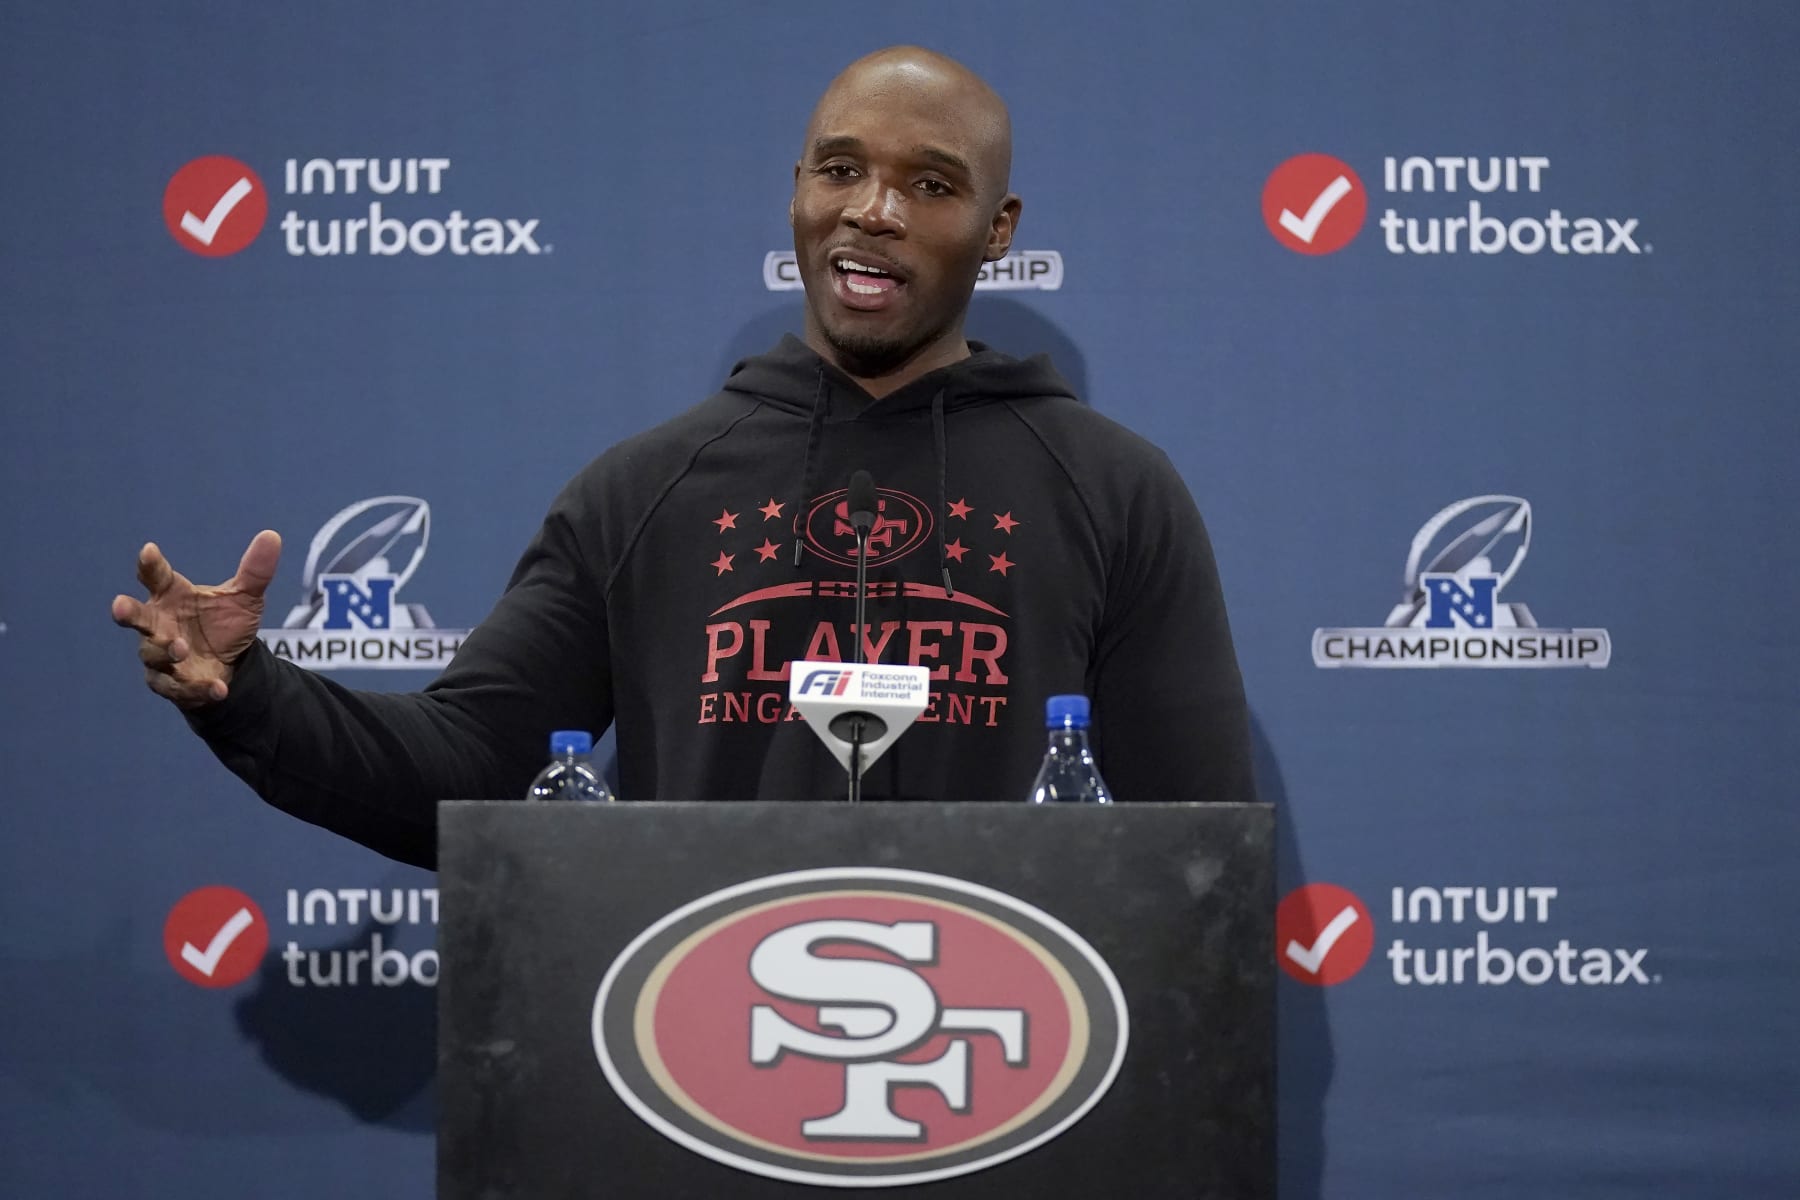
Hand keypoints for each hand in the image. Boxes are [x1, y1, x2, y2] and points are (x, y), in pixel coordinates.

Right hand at [111, 531, 281, 709]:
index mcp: (171, 595)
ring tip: (181, 647)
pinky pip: (177, 688)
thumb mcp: (244, 597)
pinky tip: (218, 688)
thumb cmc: (223, 622)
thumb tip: (272, 536)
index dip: (150, 564)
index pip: (156, 576)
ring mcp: (160, 655)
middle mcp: (158, 624)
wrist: (229, 662)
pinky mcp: (171, 683)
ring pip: (153, 654)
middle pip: (136, 616)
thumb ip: (255, 571)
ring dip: (165, 650)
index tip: (149, 551)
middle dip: (127, 611)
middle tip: (119, 606)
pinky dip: (197, 688)